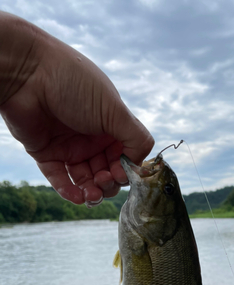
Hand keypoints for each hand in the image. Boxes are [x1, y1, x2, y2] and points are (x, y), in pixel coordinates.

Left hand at [0, 13, 153, 204]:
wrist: (27, 72)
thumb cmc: (74, 84)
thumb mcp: (115, 110)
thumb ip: (136, 138)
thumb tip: (140, 165)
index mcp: (111, 126)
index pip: (126, 158)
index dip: (125, 170)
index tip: (120, 172)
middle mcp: (92, 138)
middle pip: (107, 172)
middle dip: (109, 183)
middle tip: (104, 180)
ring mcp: (70, 147)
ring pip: (86, 180)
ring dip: (92, 192)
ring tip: (91, 195)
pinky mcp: (47, 154)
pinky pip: (60, 179)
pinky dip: (70, 191)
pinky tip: (77, 196)